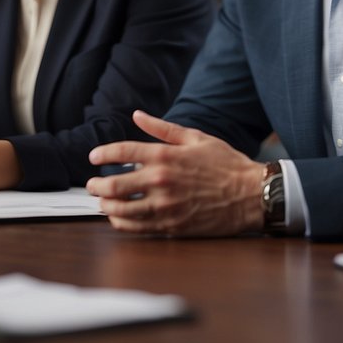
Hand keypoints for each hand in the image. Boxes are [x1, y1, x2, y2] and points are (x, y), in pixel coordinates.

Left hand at [86, 110, 263, 236]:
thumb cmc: (226, 164)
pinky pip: (137, 227)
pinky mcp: (172, 225)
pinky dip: (122, 223)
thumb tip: (137, 115)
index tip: (93, 157)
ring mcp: (165, 206)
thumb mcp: (196, 138)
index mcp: (166, 156)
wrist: (251, 194)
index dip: (103, 153)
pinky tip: (118, 218)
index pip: (122, 152)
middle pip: (114, 184)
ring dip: (106, 205)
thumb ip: (163, 128)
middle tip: (91, 184)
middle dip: (97, 184)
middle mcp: (161, 181)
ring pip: (121, 209)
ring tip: (102, 202)